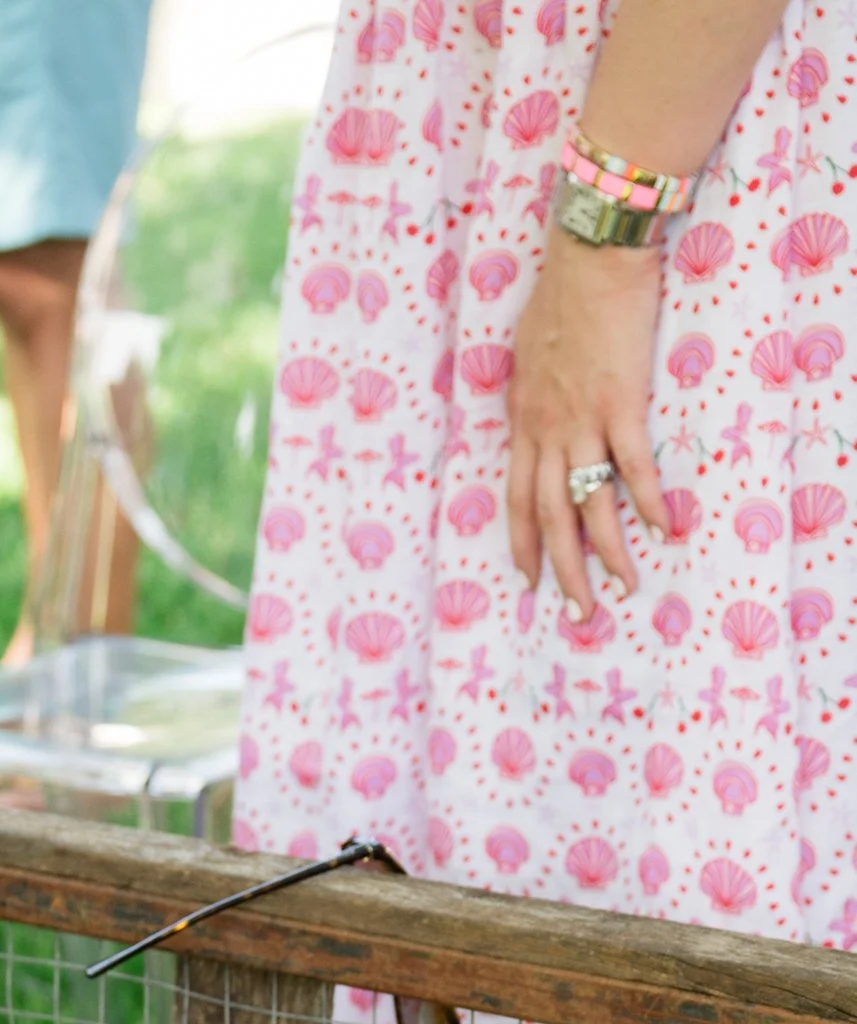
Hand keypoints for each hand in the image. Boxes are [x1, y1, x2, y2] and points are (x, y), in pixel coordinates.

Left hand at [505, 227, 668, 620]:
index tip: (528, 580)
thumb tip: (530, 410)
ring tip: (623, 589)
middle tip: (576, 612)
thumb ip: (529, 393)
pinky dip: (647, 501)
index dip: (522, 544)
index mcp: (523, 421)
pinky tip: (662, 530)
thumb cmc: (561, 296)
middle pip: (549, 517)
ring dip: (607, 552)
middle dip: (561, 571)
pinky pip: (632, 466)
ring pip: (589, 504)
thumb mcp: (525, 354)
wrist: (590, 257)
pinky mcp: (621, 404)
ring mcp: (583, 420)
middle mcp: (547, 430)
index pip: (516, 498)